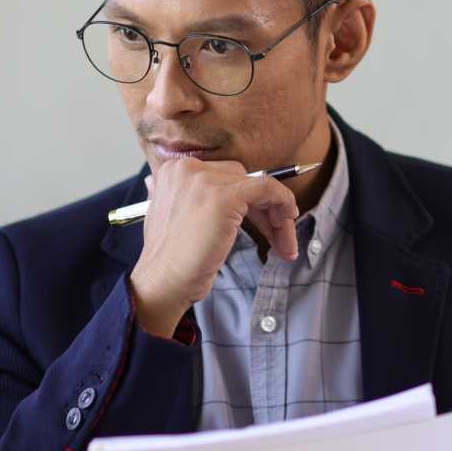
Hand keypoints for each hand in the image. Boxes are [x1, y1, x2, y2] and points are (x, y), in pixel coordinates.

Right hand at [129, 158, 300, 336]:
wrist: (162, 282)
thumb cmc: (170, 261)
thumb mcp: (170, 217)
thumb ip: (182, 199)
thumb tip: (196, 194)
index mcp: (173, 170)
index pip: (224, 176)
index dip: (246, 200)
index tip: (260, 223)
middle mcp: (187, 168)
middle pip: (242, 179)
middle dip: (264, 208)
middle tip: (276, 237)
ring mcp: (206, 180)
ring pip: (258, 186)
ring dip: (277, 214)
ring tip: (284, 245)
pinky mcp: (226, 196)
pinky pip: (267, 188)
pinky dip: (284, 202)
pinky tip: (289, 222)